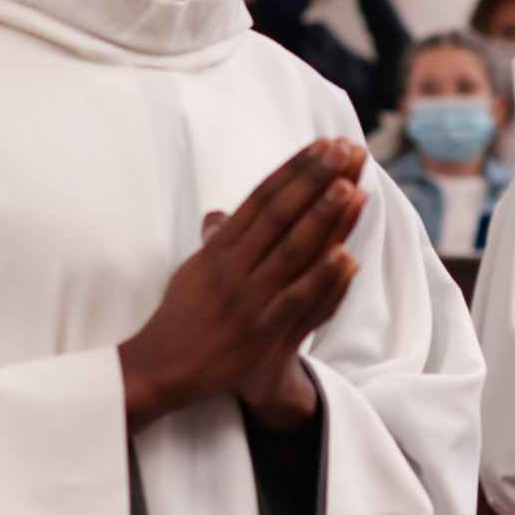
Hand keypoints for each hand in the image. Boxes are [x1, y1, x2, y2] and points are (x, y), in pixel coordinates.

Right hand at [117, 139, 367, 431]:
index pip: (262, 198)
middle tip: (343, 150)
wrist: (163, 368)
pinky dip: (323, 278)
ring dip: (323, 217)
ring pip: (291, 250)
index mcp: (218, 248)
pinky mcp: (262, 332)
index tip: (321, 146)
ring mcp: (249, 298)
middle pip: (280, 215)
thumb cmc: (181, 316)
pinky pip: (297, 300)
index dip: (294, 170)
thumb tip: (220, 213)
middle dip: (314, 180)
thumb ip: (214, 240)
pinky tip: (348, 256)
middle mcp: (234, 267)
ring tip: (351, 187)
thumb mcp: (193, 269)